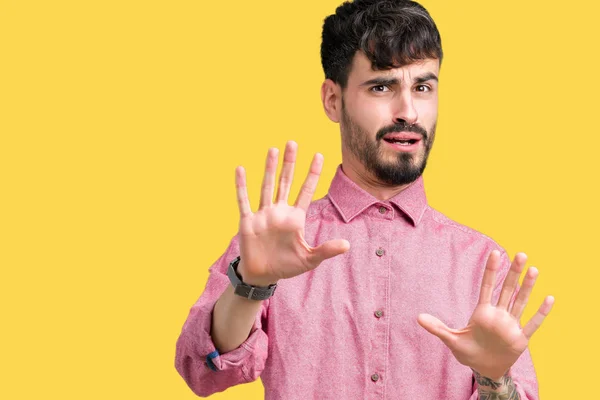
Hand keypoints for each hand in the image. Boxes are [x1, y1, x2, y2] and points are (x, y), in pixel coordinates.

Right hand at [235, 141, 349, 285]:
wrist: (262, 276)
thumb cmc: (286, 266)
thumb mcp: (309, 259)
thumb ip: (326, 250)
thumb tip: (347, 245)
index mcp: (296, 218)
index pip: (306, 191)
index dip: (313, 174)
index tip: (319, 155)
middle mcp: (280, 212)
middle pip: (286, 182)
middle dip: (290, 163)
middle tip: (293, 142)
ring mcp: (263, 215)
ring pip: (267, 186)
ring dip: (269, 168)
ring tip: (273, 150)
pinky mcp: (248, 222)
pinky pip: (244, 201)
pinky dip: (242, 186)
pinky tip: (240, 169)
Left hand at [417, 250, 553, 380]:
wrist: (484, 369)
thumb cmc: (468, 352)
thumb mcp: (451, 340)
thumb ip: (437, 328)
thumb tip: (417, 317)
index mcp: (482, 312)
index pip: (487, 286)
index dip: (492, 271)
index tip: (496, 253)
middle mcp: (498, 315)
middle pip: (507, 289)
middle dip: (514, 273)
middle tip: (521, 254)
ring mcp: (510, 325)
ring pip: (520, 302)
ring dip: (528, 287)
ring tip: (534, 269)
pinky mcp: (520, 339)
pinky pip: (533, 323)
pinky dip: (541, 312)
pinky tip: (549, 298)